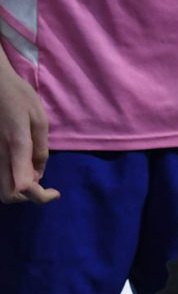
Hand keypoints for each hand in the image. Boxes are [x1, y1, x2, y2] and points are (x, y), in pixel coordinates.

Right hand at [0, 66, 58, 203]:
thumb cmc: (18, 96)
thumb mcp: (39, 119)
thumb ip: (40, 149)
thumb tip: (39, 174)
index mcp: (16, 145)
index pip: (24, 186)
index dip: (41, 197)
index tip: (54, 191)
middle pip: (8, 195)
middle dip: (28, 197)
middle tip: (41, 184)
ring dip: (17, 189)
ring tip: (31, 172)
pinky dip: (9, 177)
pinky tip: (20, 164)